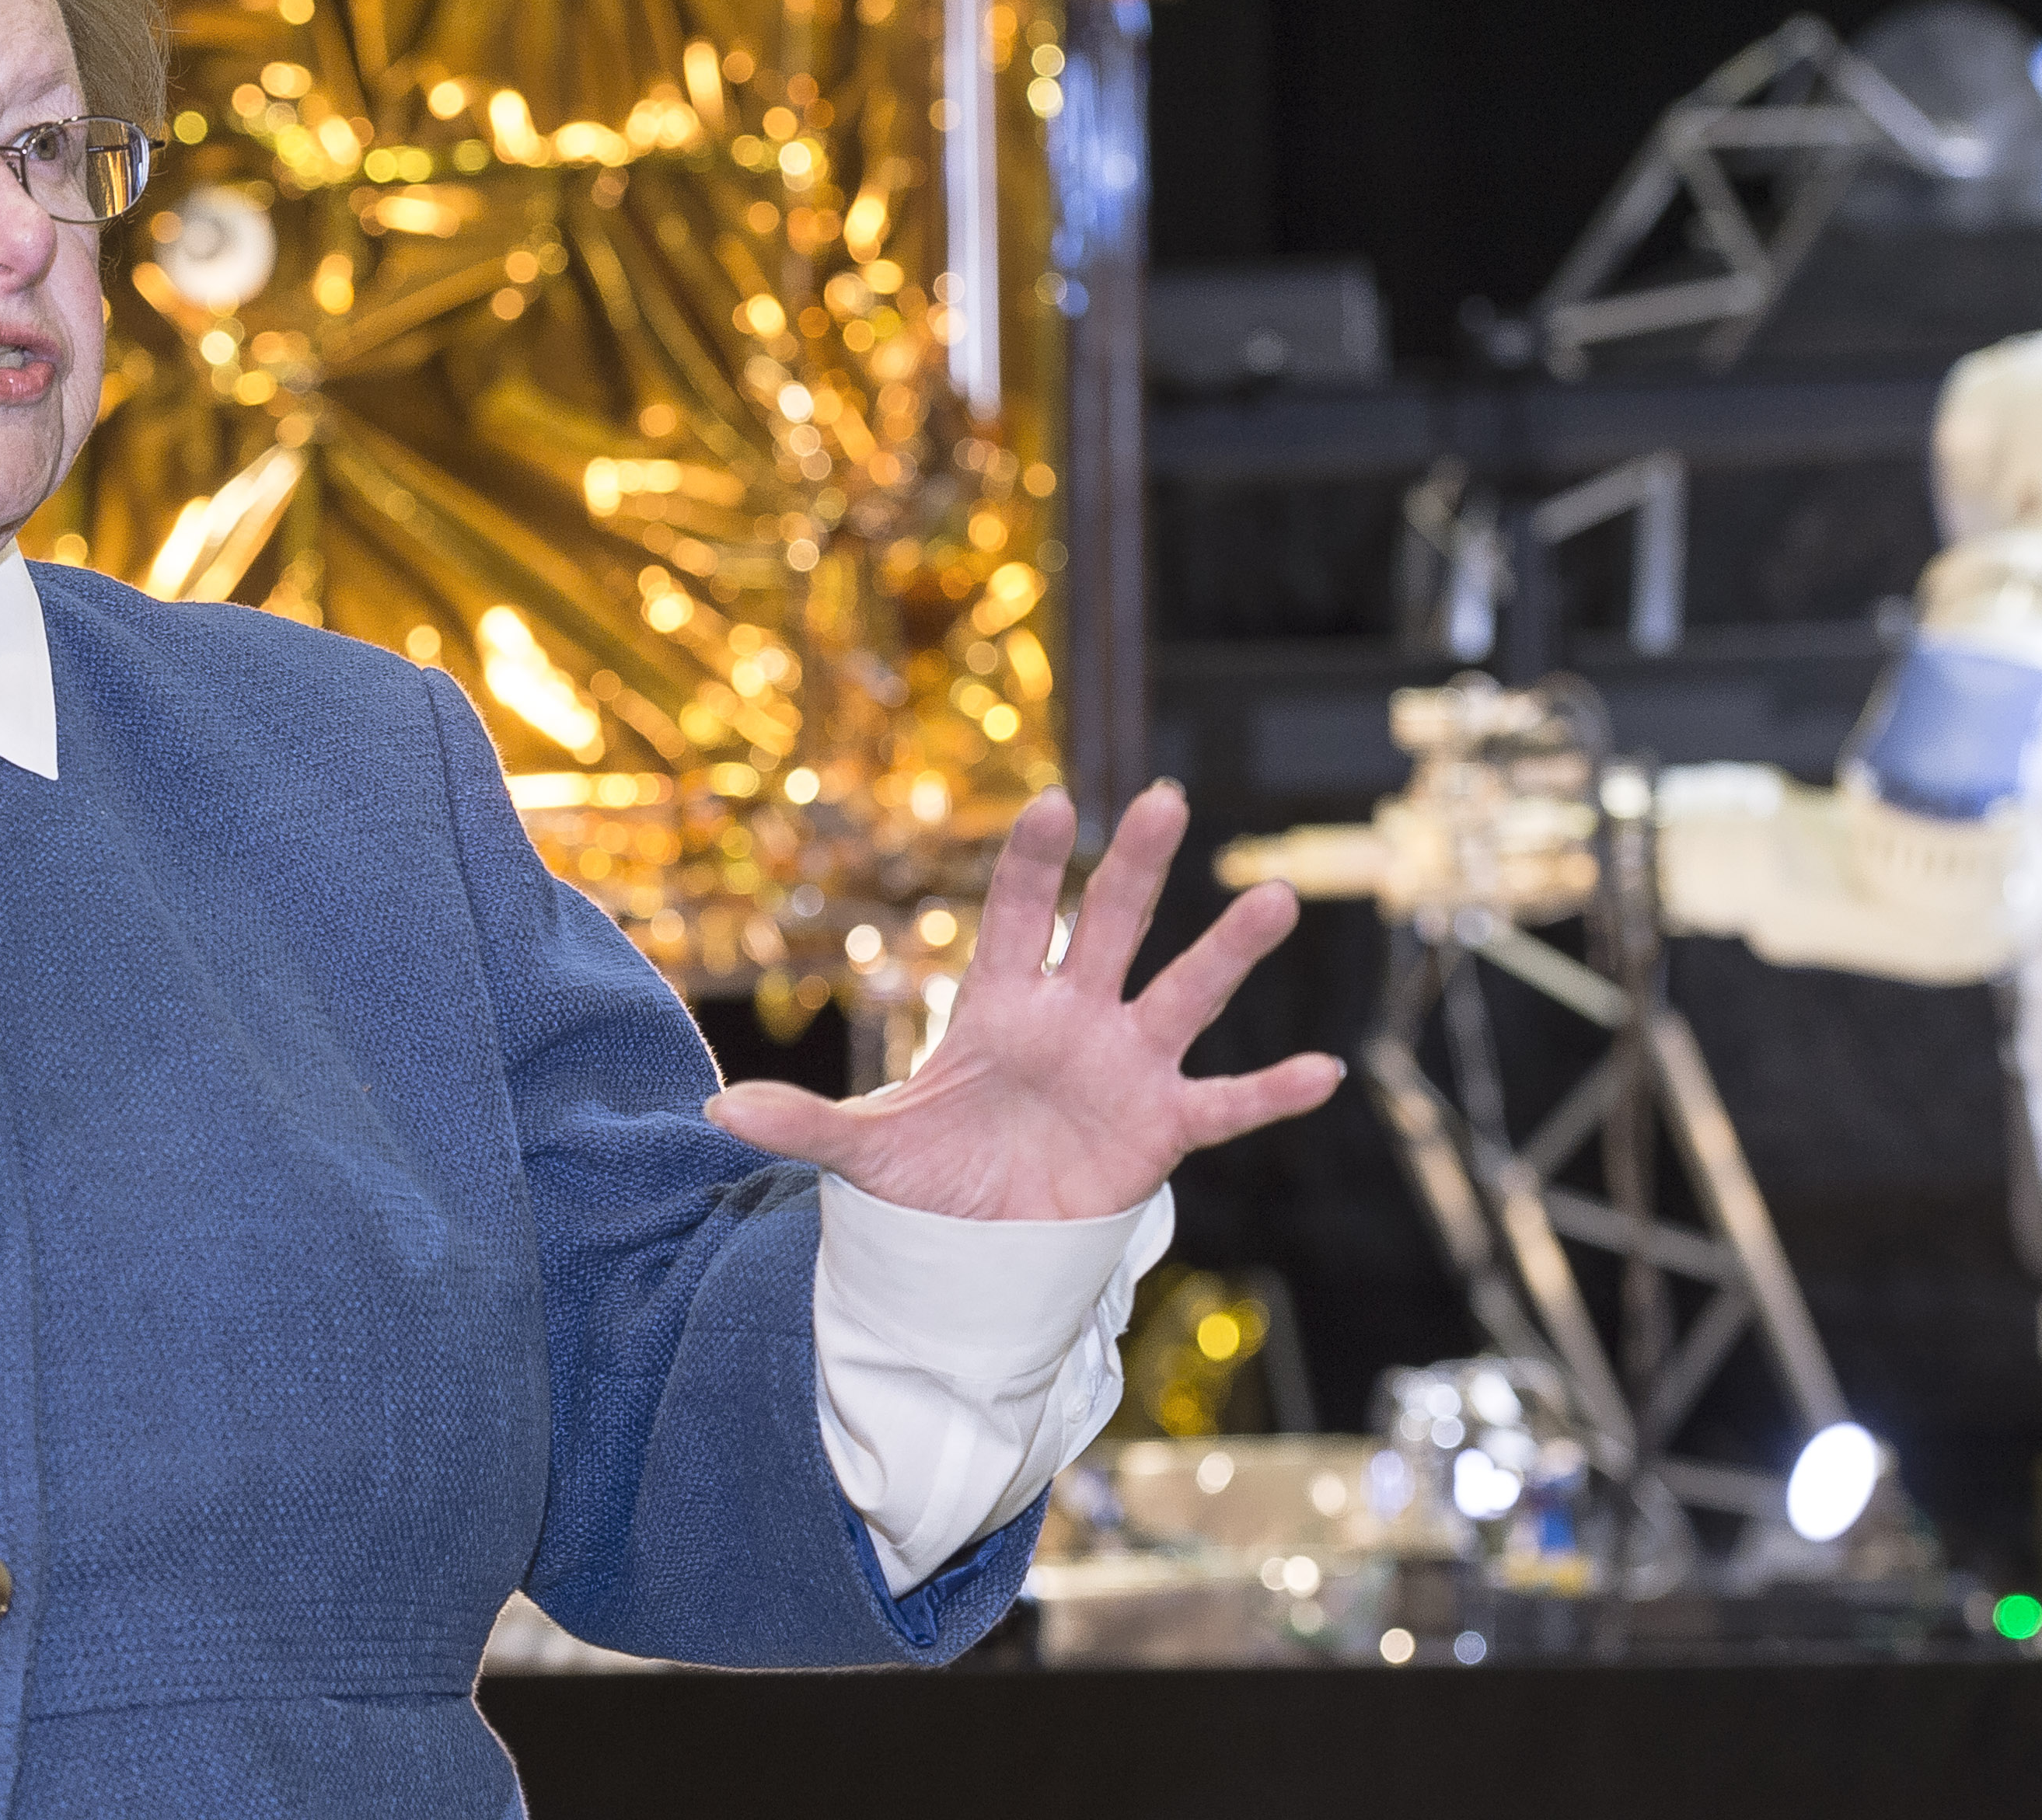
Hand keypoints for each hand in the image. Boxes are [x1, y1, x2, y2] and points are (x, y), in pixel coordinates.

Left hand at [706, 782, 1337, 1221]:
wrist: (981, 1243)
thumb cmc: (933, 1175)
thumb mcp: (865, 1152)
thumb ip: (803, 1125)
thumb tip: (716, 1115)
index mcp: (1000, 1005)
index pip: (1014, 916)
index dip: (1033, 866)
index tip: (1055, 803)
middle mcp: (1072, 1018)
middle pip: (1107, 928)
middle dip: (1134, 867)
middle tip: (1165, 797)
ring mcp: (1124, 1067)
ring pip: (1180, 995)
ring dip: (1225, 952)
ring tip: (1274, 899)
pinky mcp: (1159, 1129)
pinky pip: (1224, 1105)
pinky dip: (1272, 1092)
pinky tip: (1325, 1069)